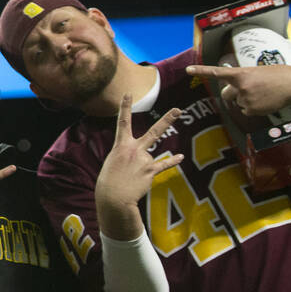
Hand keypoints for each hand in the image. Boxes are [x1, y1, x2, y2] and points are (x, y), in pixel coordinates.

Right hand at [94, 95, 182, 239]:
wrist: (113, 197)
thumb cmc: (109, 181)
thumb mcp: (113, 162)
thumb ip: (127, 155)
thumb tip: (143, 156)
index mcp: (120, 145)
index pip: (123, 122)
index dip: (125, 107)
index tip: (128, 93)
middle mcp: (134, 149)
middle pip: (154, 131)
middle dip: (167, 120)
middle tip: (179, 109)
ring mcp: (144, 159)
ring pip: (149, 157)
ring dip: (142, 167)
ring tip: (131, 177)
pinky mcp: (150, 171)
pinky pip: (164, 164)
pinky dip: (172, 161)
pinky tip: (181, 157)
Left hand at [186, 63, 290, 116]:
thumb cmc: (276, 76)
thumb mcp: (256, 72)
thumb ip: (241, 79)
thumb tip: (232, 93)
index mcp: (241, 73)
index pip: (216, 72)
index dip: (201, 71)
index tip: (187, 70)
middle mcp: (240, 86)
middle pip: (227, 94)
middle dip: (233, 94)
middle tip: (250, 89)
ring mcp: (246, 99)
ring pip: (240, 104)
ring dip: (248, 101)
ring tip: (264, 94)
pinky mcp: (253, 110)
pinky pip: (247, 112)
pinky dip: (254, 109)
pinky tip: (266, 102)